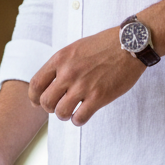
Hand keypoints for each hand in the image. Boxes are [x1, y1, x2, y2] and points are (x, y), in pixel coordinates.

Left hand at [29, 27, 144, 126]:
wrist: (130, 44)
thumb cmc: (104, 45)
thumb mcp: (76, 48)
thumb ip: (62, 64)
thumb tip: (51, 83)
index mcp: (61, 59)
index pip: (36, 84)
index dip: (34, 98)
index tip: (38, 103)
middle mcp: (68, 73)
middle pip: (46, 102)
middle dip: (51, 108)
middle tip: (60, 106)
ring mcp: (83, 86)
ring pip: (61, 113)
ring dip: (65, 115)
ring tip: (72, 111)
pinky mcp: (98, 97)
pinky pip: (79, 118)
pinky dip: (78, 120)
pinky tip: (83, 115)